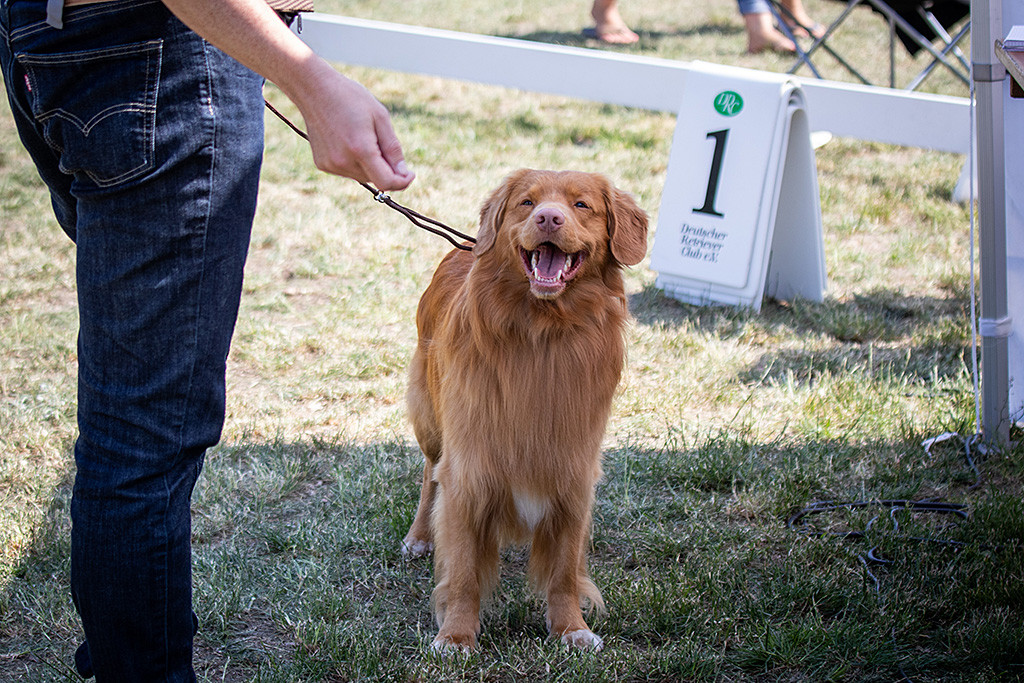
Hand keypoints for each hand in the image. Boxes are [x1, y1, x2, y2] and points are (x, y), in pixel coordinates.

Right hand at [296, 65, 414, 190]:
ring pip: (362, 176)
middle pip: (375, 179)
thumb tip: (404, 174)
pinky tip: (348, 140)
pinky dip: (354, 162)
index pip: (386, 182)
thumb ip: (393, 149)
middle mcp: (343, 161)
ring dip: (369, 165)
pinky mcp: (322, 164)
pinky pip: (347, 171)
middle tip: (380, 141)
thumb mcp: (380, 117)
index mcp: (361, 149)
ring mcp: (331, 165)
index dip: (401, 182)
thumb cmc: (350, 98)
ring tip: (361, 136)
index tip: (410, 174)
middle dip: (385, 168)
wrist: (314, 89)